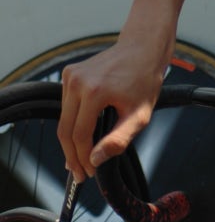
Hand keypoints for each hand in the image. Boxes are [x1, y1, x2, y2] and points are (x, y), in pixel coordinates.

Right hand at [58, 39, 166, 182]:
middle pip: (65, 130)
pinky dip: (72, 122)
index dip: (83, 158)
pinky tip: (81, 135)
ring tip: (81, 158)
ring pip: (63, 119)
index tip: (89, 172)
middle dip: (72, 155)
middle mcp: (77, 81)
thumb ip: (118, 140)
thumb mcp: (139, 115)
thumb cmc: (144, 79)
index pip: (79, 136)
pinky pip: (66, 106)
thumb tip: (95, 160)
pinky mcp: (69, 73)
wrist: (143, 48)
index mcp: (94, 91)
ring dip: (71, 141)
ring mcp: (70, 75)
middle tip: (80, 173)